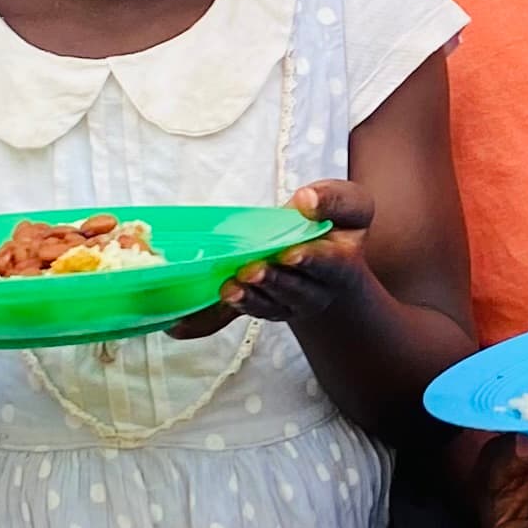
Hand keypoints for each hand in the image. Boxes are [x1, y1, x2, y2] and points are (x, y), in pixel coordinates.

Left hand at [162, 181, 357, 344]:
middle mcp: (313, 292)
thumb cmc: (337, 227)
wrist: (333, 261)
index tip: (291, 253)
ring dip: (247, 300)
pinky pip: (231, 317)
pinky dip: (205, 322)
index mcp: (338, 266)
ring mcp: (283, 304)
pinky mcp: (255, 305)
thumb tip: (305, 200)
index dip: (310, 260)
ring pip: (266, 306)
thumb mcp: (349, 206)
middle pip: (293, 291)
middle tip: (250, 271)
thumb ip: (334, 200)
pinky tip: (178, 327)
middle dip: (271, 281)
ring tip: (229, 290)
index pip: (327, 265)